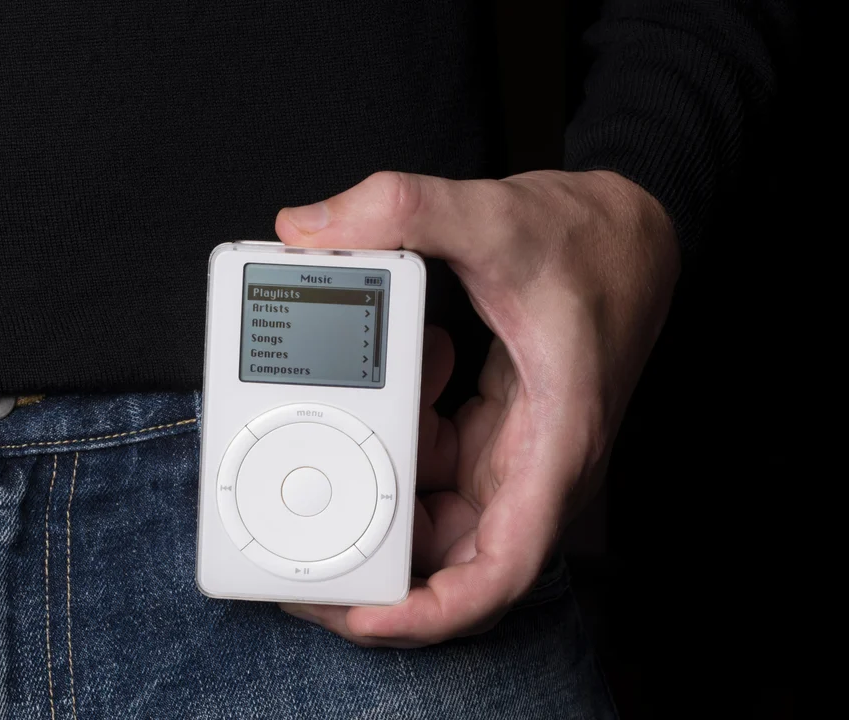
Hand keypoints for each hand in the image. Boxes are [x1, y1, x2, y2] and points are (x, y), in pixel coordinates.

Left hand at [274, 170, 679, 646]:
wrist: (636, 226)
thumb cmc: (593, 238)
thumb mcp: (497, 214)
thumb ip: (405, 208)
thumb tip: (308, 227)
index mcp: (554, 440)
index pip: (504, 567)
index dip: (435, 611)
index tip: (369, 618)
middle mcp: (536, 463)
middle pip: (454, 558)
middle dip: (381, 568)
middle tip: (304, 560)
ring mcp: (516, 452)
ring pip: (438, 511)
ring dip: (380, 494)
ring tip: (327, 459)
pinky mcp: (498, 431)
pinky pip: (435, 465)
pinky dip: (398, 439)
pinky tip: (390, 386)